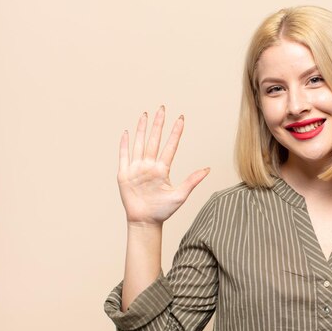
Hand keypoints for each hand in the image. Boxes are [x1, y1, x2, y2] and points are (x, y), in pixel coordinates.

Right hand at [117, 106, 209, 225]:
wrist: (145, 222)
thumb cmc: (163, 211)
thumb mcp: (180, 195)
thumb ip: (192, 180)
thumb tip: (208, 169)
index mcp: (163, 169)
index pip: (170, 146)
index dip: (175, 132)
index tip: (181, 119)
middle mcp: (150, 166)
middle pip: (154, 140)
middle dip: (158, 124)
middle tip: (162, 108)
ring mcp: (137, 169)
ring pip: (139, 144)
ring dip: (142, 129)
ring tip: (145, 115)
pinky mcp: (125, 175)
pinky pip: (124, 156)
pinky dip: (124, 145)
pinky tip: (127, 132)